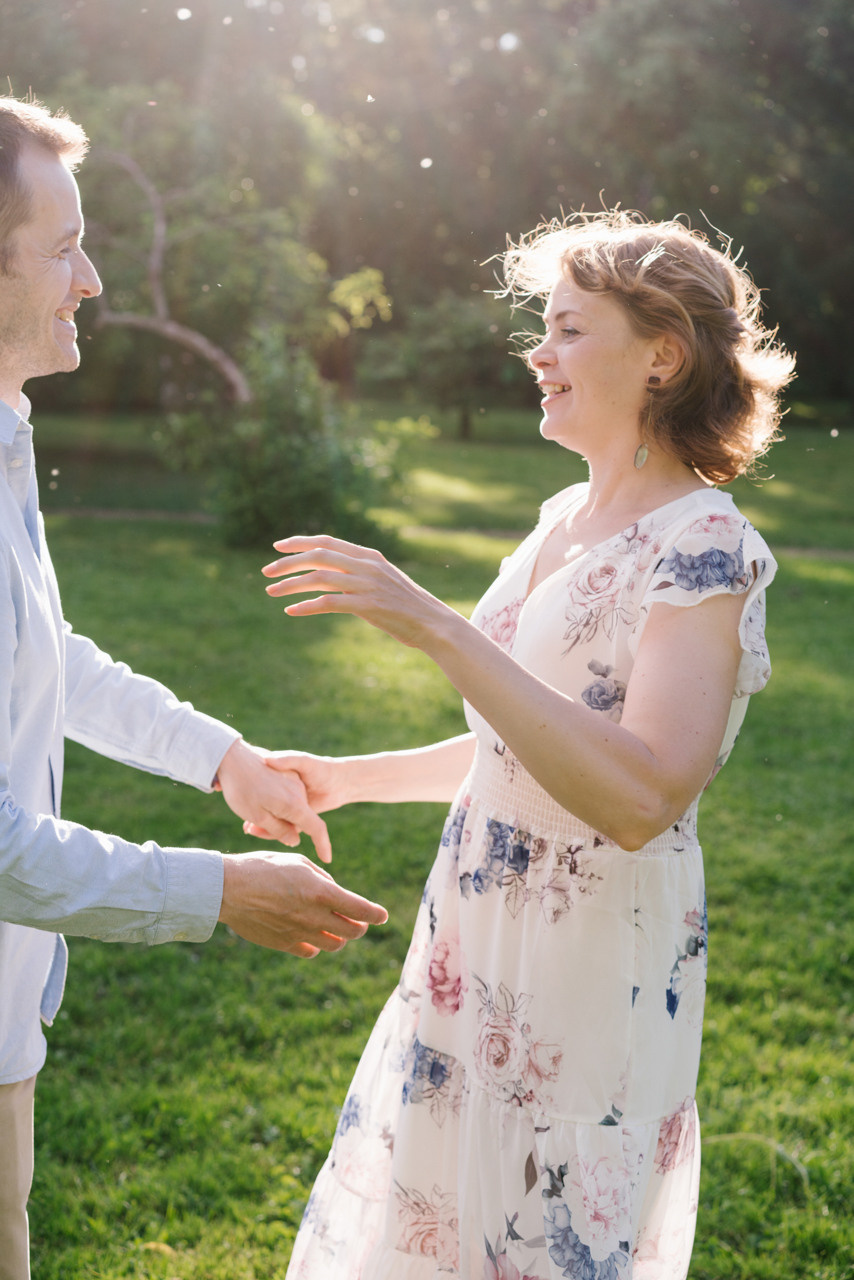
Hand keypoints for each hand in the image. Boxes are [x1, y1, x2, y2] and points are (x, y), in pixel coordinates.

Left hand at [215, 738, 331, 862]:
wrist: (233, 756)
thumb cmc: (242, 789)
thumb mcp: (258, 815)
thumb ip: (279, 830)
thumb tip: (295, 840)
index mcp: (295, 805)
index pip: (317, 828)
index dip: (323, 845)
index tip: (327, 859)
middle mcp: (299, 793)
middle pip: (299, 819)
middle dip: (282, 828)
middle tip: (249, 828)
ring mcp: (294, 781)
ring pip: (290, 808)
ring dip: (275, 815)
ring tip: (245, 812)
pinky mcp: (287, 773)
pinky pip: (285, 796)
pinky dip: (273, 803)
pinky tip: (252, 798)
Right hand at [218, 850, 386, 957]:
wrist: (228, 888)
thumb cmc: (264, 867)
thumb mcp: (299, 862)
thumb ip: (322, 878)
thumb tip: (336, 891)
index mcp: (321, 892)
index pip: (361, 909)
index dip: (377, 914)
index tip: (383, 915)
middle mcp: (314, 915)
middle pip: (352, 931)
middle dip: (360, 926)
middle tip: (359, 920)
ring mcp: (299, 932)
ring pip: (334, 944)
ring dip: (340, 937)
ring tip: (336, 927)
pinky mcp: (284, 944)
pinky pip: (310, 951)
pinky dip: (316, 944)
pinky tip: (312, 934)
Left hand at [261, 535, 453, 649]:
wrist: (435, 625)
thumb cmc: (408, 607)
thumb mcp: (384, 581)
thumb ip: (360, 574)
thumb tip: (331, 575)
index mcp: (370, 557)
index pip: (328, 542)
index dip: (300, 542)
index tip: (278, 546)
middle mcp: (367, 567)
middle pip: (318, 556)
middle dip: (288, 562)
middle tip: (267, 571)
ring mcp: (368, 586)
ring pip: (319, 578)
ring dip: (291, 585)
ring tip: (271, 592)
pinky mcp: (368, 607)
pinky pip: (329, 603)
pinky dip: (307, 606)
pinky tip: (291, 610)